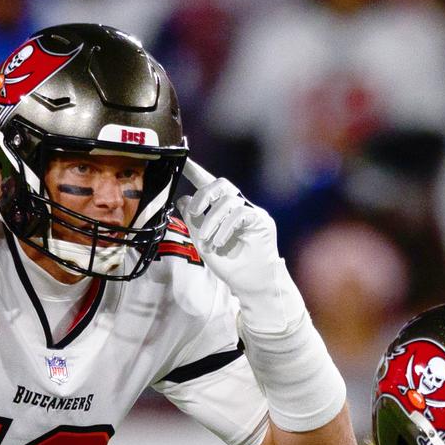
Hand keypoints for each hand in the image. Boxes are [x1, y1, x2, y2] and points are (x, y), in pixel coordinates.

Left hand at [179, 161, 305, 334]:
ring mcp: (252, 212)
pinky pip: (241, 213)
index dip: (197, 172)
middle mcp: (239, 206)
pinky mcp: (262, 221)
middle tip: (194, 212)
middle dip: (203, 195)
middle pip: (221, 184)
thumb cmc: (228, 264)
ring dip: (212, 220)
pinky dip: (226, 227)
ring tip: (207, 240)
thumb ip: (194, 220)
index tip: (184, 160)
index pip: (210, 184)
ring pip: (228, 200)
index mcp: (224, 209)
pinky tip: (219, 242)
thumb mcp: (202, 240)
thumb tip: (183, 198)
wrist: (249, 284)